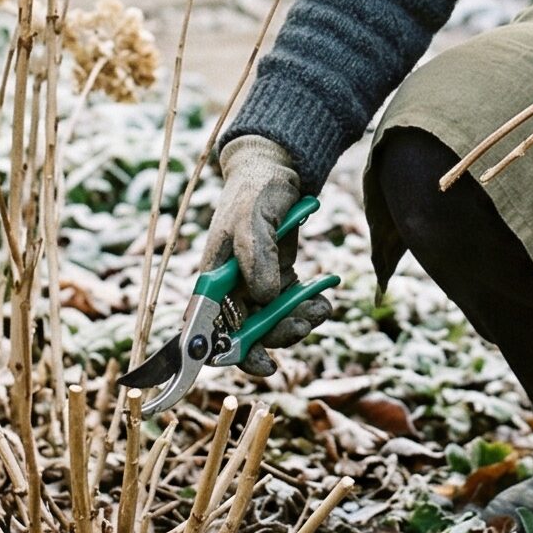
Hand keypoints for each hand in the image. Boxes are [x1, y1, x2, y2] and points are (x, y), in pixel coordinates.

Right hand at [201, 135, 332, 377]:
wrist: (275, 169)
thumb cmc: (254, 190)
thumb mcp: (252, 219)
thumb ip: (256, 257)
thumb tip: (263, 297)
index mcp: (212, 279)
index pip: (210, 329)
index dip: (228, 354)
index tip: (263, 363)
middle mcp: (230, 288)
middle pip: (246, 333)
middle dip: (276, 336)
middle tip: (302, 326)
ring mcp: (254, 285)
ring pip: (272, 323)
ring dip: (296, 323)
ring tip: (319, 309)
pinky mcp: (275, 279)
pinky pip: (289, 306)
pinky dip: (307, 308)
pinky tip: (322, 299)